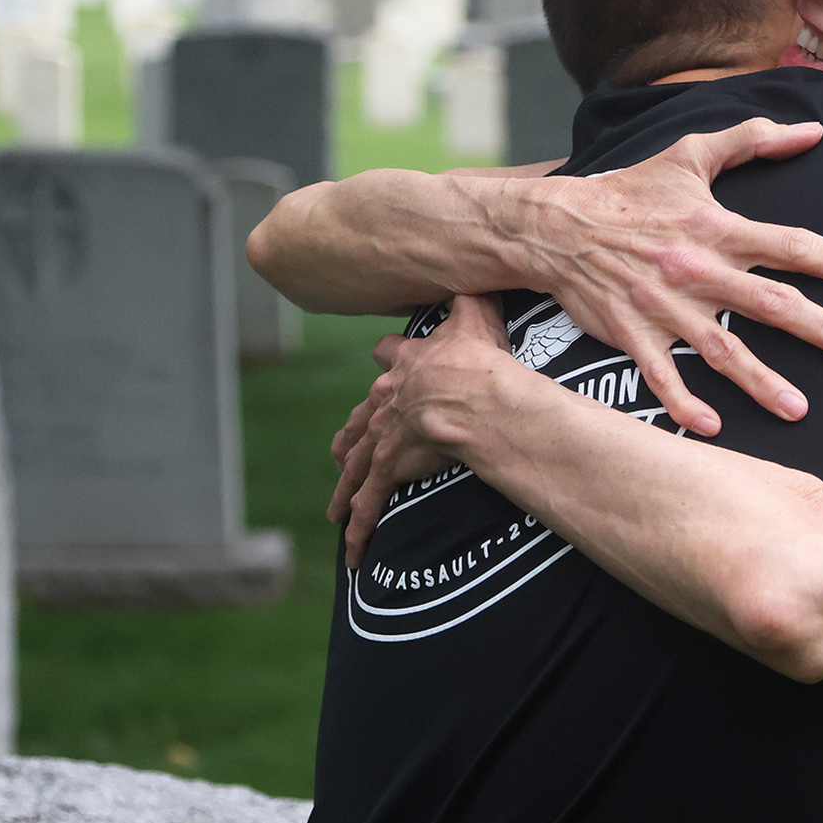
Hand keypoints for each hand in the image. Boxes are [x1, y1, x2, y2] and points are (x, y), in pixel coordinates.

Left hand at [328, 294, 515, 565]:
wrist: (471, 390)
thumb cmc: (480, 354)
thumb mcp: (477, 312)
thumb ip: (476, 296)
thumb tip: (486, 273)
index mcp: (407, 364)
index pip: (388, 361)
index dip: (388, 363)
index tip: (383, 364)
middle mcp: (388, 399)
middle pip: (362, 422)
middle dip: (350, 441)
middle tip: (338, 456)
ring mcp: (386, 434)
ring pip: (357, 466)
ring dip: (346, 491)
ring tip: (336, 514)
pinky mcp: (390, 466)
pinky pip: (371, 501)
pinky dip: (361, 525)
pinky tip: (352, 550)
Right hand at [521, 118, 822, 436]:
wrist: (558, 225)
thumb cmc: (630, 191)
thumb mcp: (690, 154)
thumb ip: (753, 139)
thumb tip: (811, 130)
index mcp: (719, 229)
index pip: (795, 246)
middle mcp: (699, 271)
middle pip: (774, 305)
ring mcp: (665, 307)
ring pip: (723, 350)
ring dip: (763, 382)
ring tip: (800, 409)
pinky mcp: (631, 333)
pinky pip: (661, 375)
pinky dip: (683, 403)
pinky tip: (712, 429)